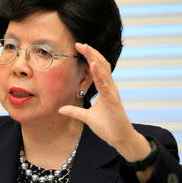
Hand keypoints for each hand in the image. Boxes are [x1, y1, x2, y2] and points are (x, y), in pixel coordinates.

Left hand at [59, 43, 150, 164]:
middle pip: (101, 65)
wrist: (120, 139)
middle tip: (80, 43)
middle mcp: (110, 88)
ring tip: (86, 48)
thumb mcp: (86, 118)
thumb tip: (61, 109)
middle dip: (91, 53)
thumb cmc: (108, 127)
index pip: (97, 69)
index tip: (80, 47)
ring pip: (104, 71)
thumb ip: (75, 111)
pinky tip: (94, 64)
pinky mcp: (113, 100)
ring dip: (95, 58)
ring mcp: (112, 93)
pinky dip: (100, 73)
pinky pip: (106, 84)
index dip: (90, 57)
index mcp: (105, 89)